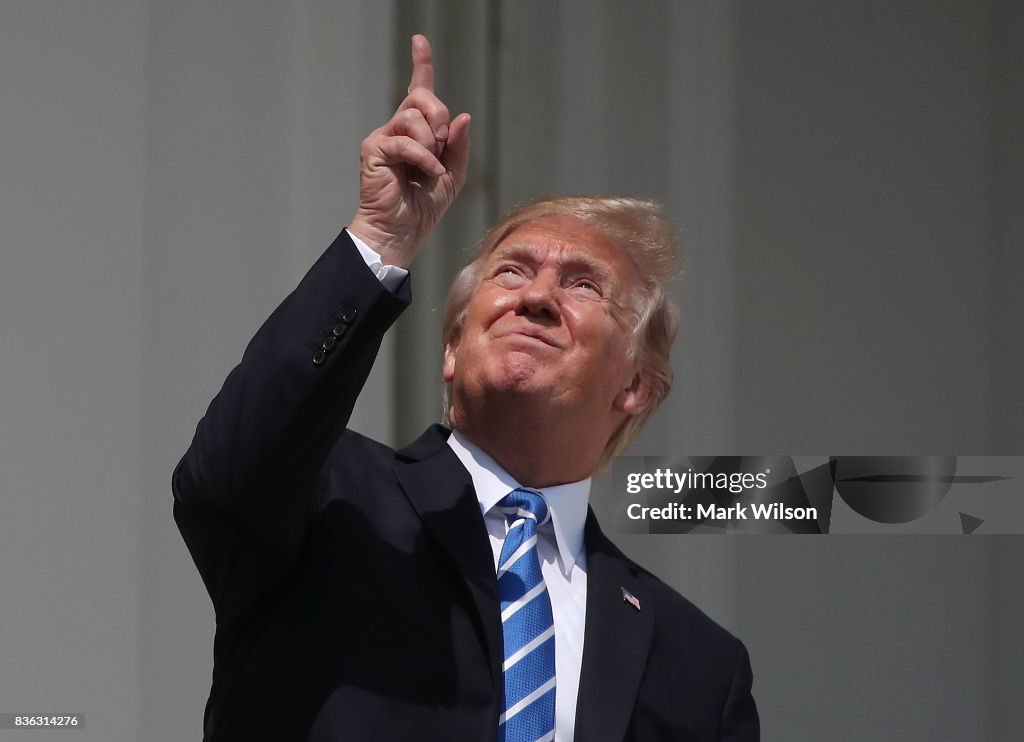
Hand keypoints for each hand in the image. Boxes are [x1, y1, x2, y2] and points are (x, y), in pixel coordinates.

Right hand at [348, 34, 470, 267]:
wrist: (402, 231)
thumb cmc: (423, 207)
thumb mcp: (452, 174)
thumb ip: (458, 146)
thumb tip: (463, 116)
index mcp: (417, 132)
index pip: (418, 91)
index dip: (420, 64)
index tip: (419, 40)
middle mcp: (398, 129)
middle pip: (422, 97)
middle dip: (440, 115)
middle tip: (444, 142)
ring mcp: (384, 137)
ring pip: (412, 116)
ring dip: (431, 142)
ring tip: (432, 167)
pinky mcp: (374, 150)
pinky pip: (405, 141)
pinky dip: (423, 158)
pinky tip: (428, 173)